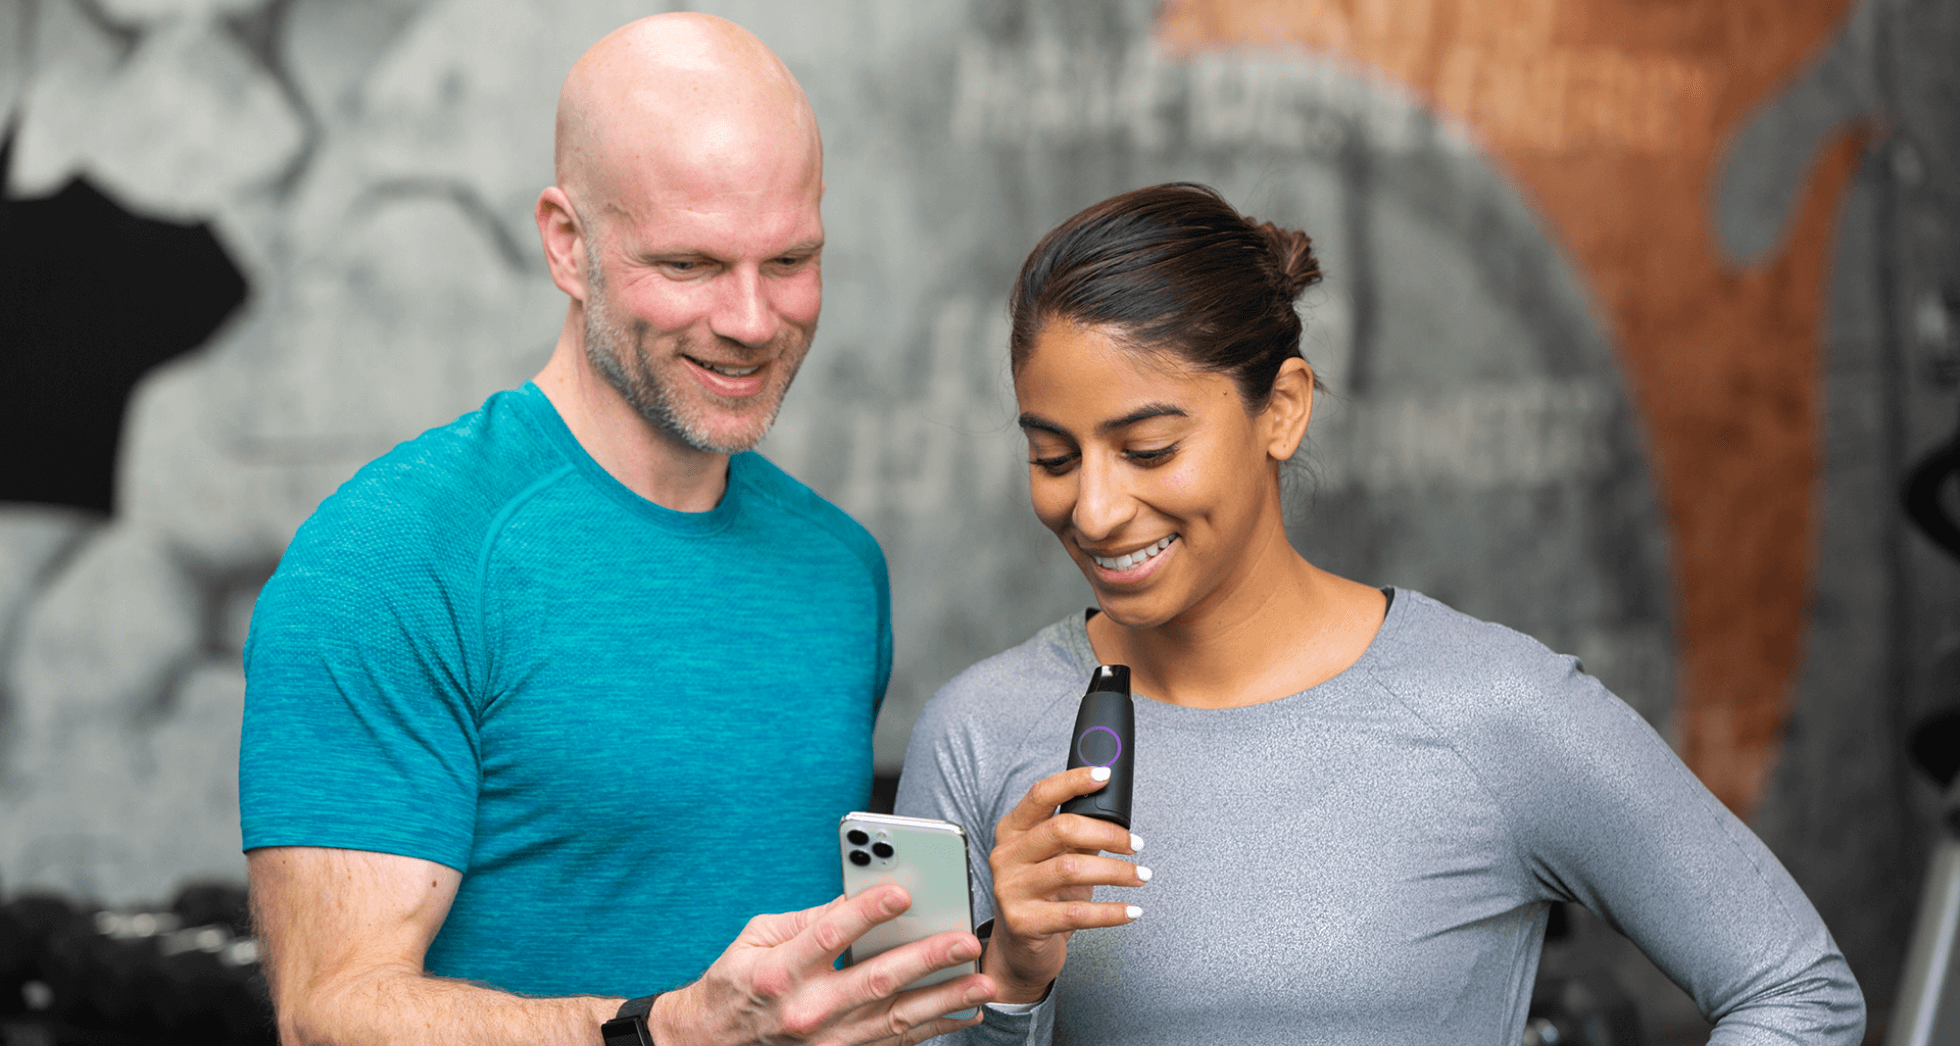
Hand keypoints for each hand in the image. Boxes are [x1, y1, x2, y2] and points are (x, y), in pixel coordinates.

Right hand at [651, 885, 994, 1045]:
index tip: (903, 892)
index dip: (867, 912)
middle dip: (926, 960)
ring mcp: (828, 1041)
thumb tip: (857, 897)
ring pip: (897, 1019)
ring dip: (945, 1000)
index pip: (830, 936)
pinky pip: (897, 1042)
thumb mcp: (756, 938)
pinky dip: (935, 1028)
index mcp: (780, 972)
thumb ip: (808, 918)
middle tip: (964, 941)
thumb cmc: (736, 983)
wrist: (712, 1044)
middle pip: (876, 981)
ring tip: (982, 982)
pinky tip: (966, 1012)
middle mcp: (807, 1010)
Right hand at [984, 766, 1148, 1003]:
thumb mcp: (1054, 859)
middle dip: (1107, 833)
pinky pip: (1077, 913)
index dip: (1074, 781)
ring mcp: (1011, 889)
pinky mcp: (1024, 922)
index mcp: (1012, 831)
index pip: (1041, 794)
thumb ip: (1077, 836)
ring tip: (1139, 875)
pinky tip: (1130, 910)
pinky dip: (1111, 912)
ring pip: (1072, 869)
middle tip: (1134, 843)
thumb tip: (1116, 818)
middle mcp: (1006, 856)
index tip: (1104, 776)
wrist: (1019, 950)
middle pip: (1061, 829)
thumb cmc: (1041, 898)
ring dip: (1116, 871)